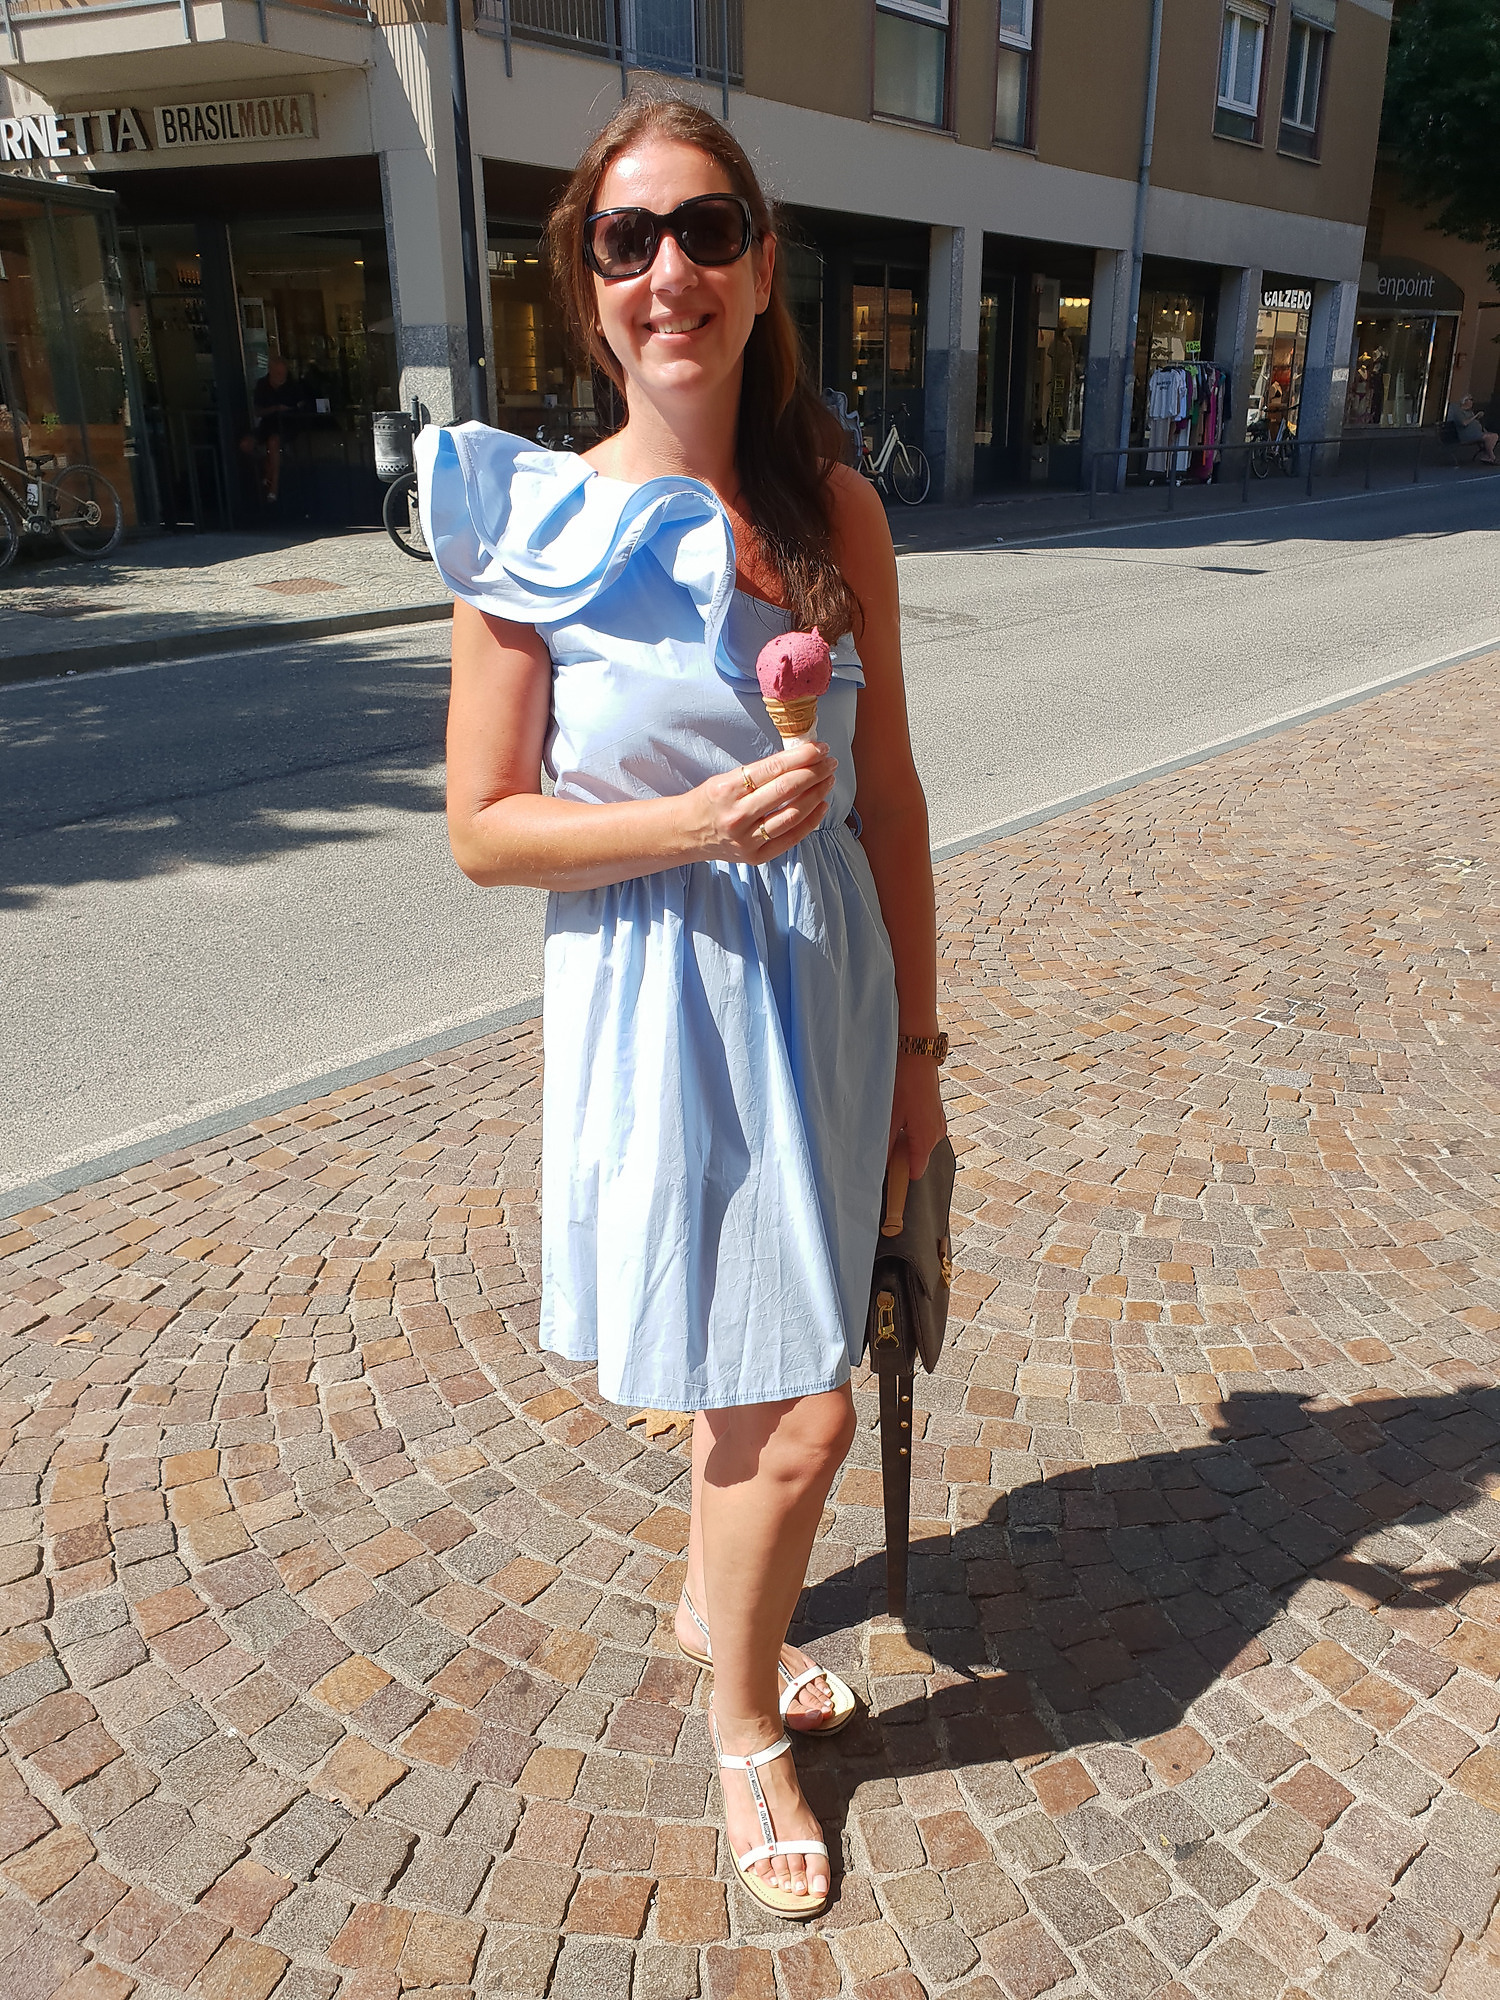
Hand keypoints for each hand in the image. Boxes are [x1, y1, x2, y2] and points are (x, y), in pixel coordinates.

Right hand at [682, 740, 836, 865]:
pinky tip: (820, 805)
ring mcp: (747, 839)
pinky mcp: (756, 856)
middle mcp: (737, 815)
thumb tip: (800, 760)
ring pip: (791, 814)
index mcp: (727, 789)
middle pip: (785, 790)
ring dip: (816, 795)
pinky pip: (790, 838)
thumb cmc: (710, 801)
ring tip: (828, 781)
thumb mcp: (725, 779)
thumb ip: (759, 773)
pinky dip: (810, 821)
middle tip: (829, 762)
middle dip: (813, 773)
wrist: (687, 833)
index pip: (772, 769)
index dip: (801, 757)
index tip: (819, 748)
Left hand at [887, 1049, 946, 1199]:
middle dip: (897, 1156)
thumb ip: (884, 1144)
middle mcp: (937, 1134)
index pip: (914, 1172)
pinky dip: (907, 1128)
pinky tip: (894, 1115)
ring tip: (885, 1126)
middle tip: (878, 1145)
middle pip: (915, 1158)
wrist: (917, 1052)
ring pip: (916, 1142)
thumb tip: (878, 1166)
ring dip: (901, 1140)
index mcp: (926, 1139)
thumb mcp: (889, 1115)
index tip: (881, 1175)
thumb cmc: (903, 1082)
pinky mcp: (934, 1111)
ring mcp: (937, 1122)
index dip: (897, 1176)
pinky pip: (920, 1130)